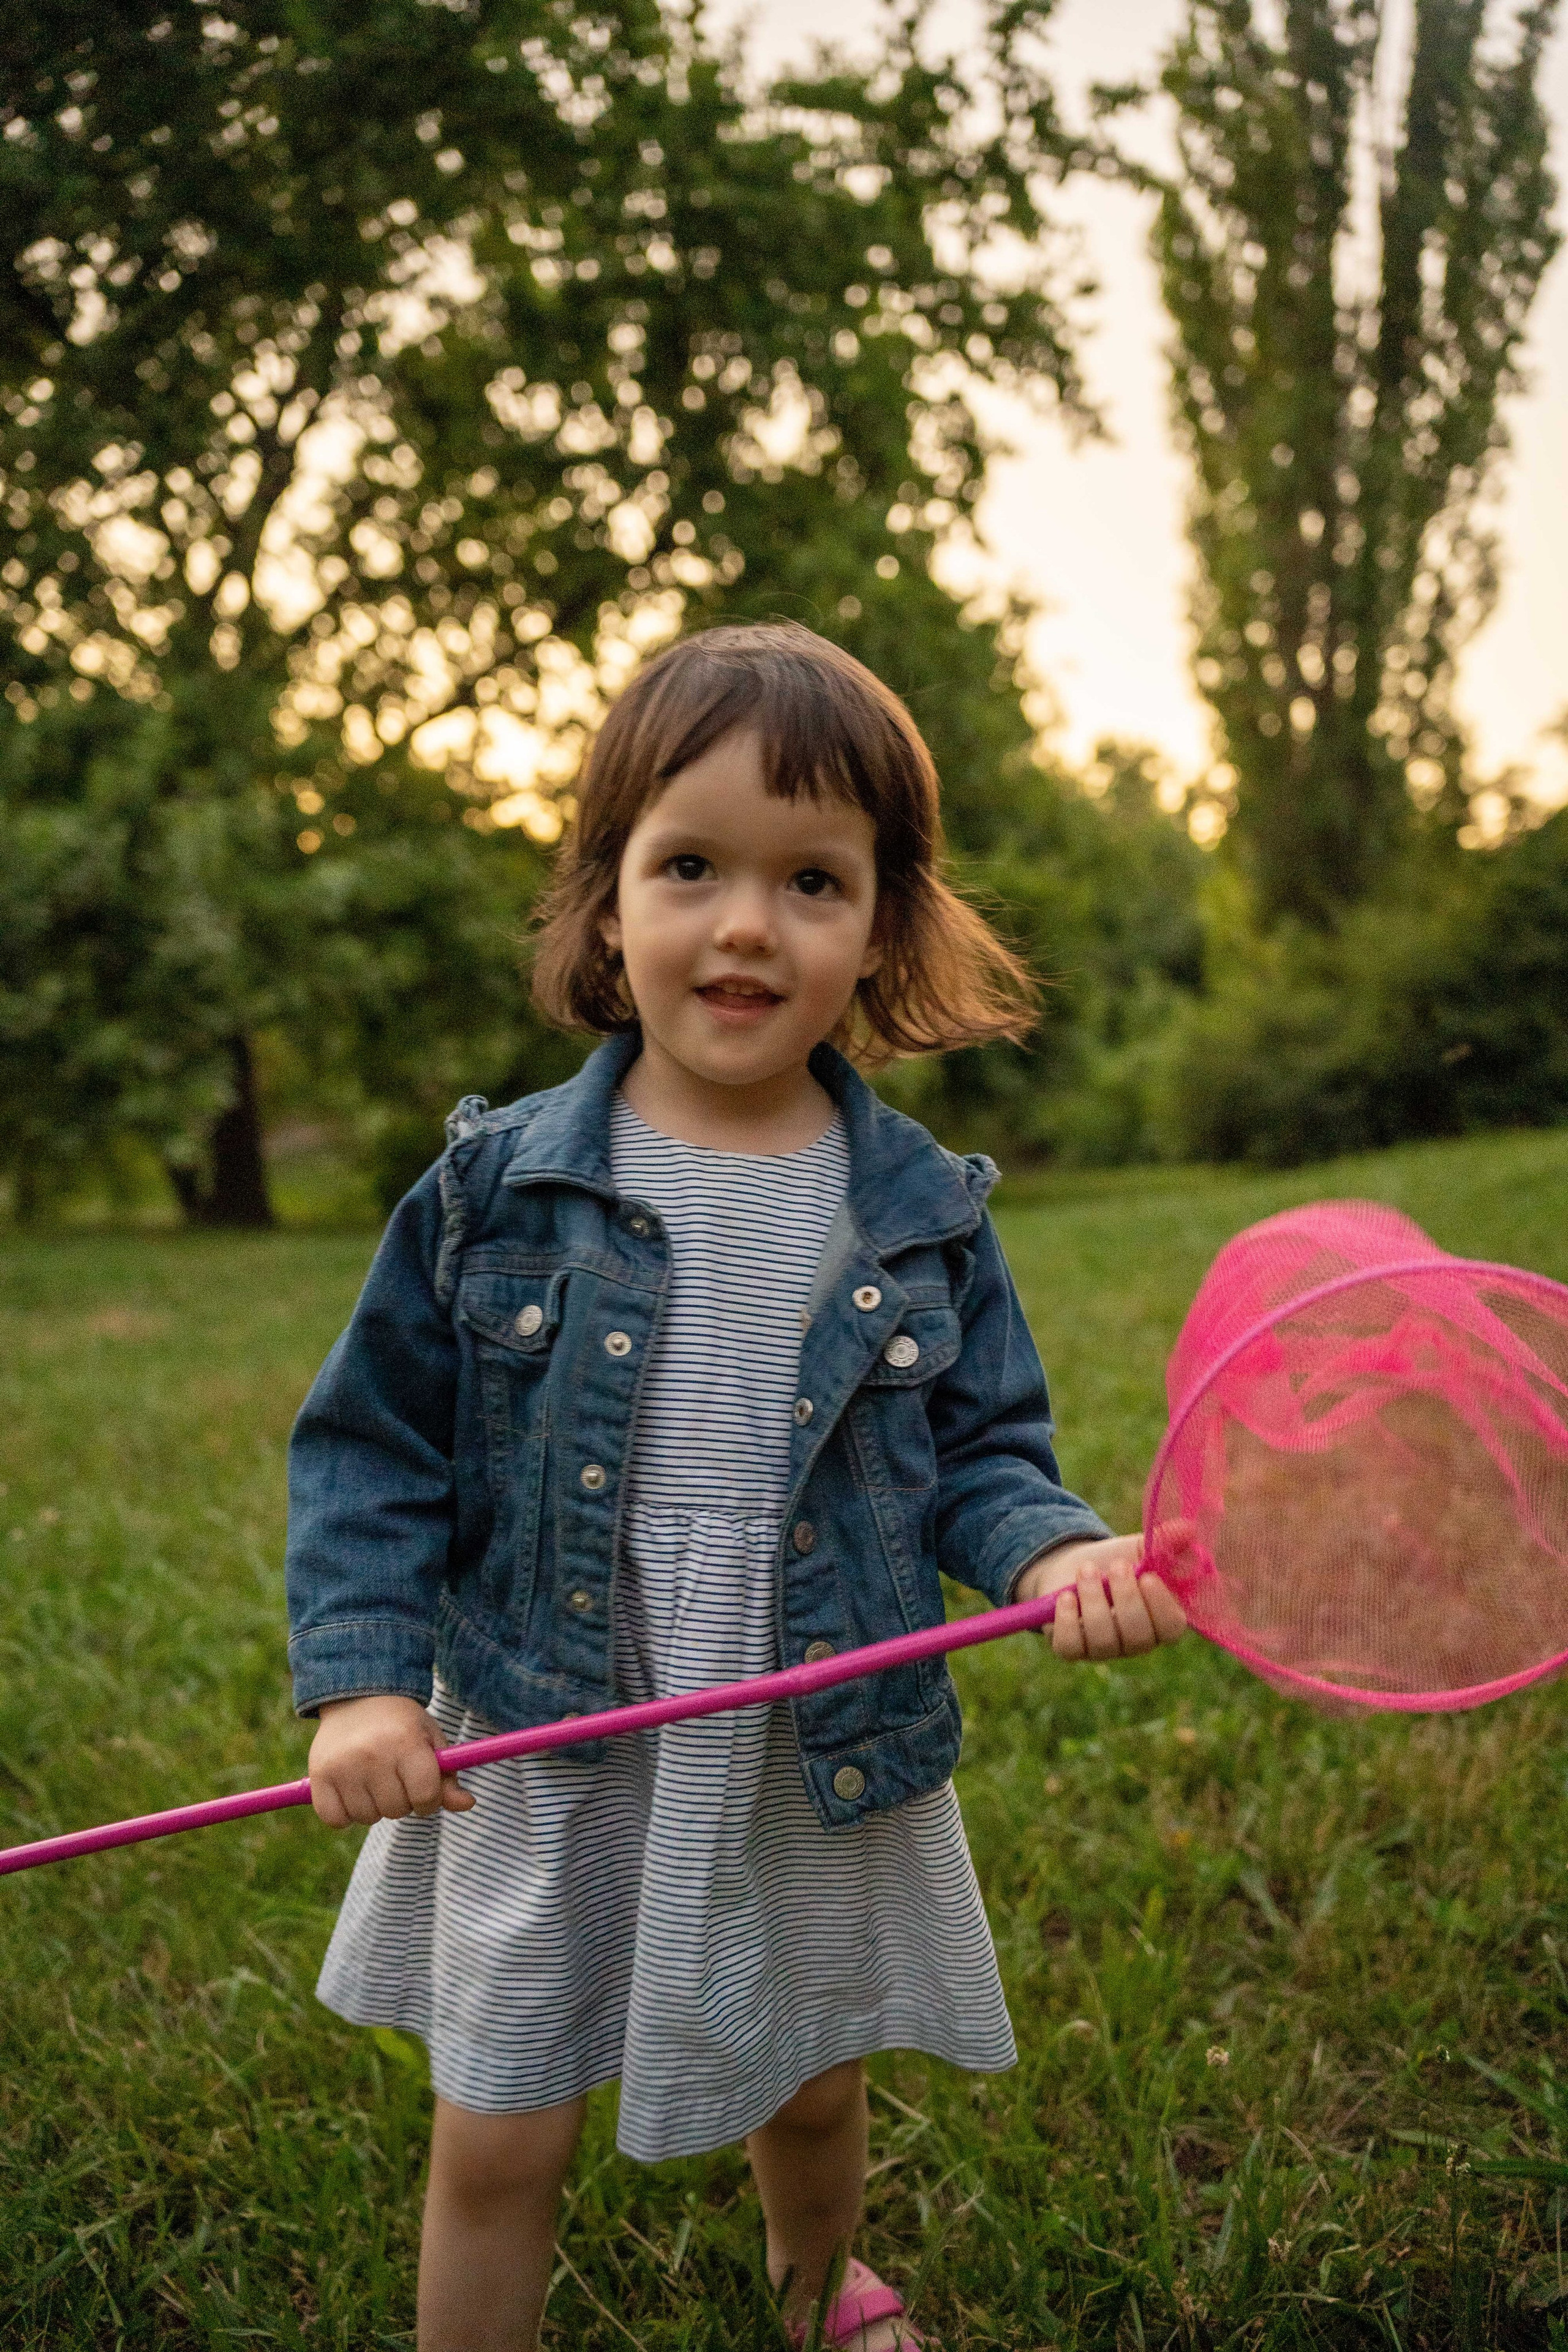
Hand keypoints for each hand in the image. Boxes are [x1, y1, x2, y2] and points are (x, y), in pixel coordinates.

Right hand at [307, 1694, 475, 1827]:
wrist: (358, 1697)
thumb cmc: (402, 1725)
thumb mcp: (430, 1741)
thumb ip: (448, 1777)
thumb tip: (468, 1805)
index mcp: (407, 1742)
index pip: (426, 1796)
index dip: (428, 1800)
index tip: (423, 1789)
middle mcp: (373, 1754)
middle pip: (396, 1810)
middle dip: (401, 1801)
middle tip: (395, 1777)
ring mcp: (343, 1766)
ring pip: (367, 1817)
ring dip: (374, 1807)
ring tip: (373, 1780)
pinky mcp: (319, 1775)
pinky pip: (336, 1819)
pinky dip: (344, 1814)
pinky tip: (351, 1792)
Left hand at [1014, 1534, 1186, 1663]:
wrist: (1076, 1565)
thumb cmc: (1117, 1561)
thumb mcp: (1141, 1547)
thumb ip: (1165, 1540)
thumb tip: (1188, 1528)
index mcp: (1160, 1620)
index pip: (1171, 1627)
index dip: (1161, 1605)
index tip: (1148, 1576)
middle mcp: (1135, 1642)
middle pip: (1138, 1637)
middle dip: (1126, 1598)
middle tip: (1117, 1566)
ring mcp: (1103, 1649)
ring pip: (1104, 1641)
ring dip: (1094, 1600)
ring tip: (1086, 1570)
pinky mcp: (1072, 1648)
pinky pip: (1070, 1646)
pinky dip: (1067, 1620)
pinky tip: (1066, 1596)